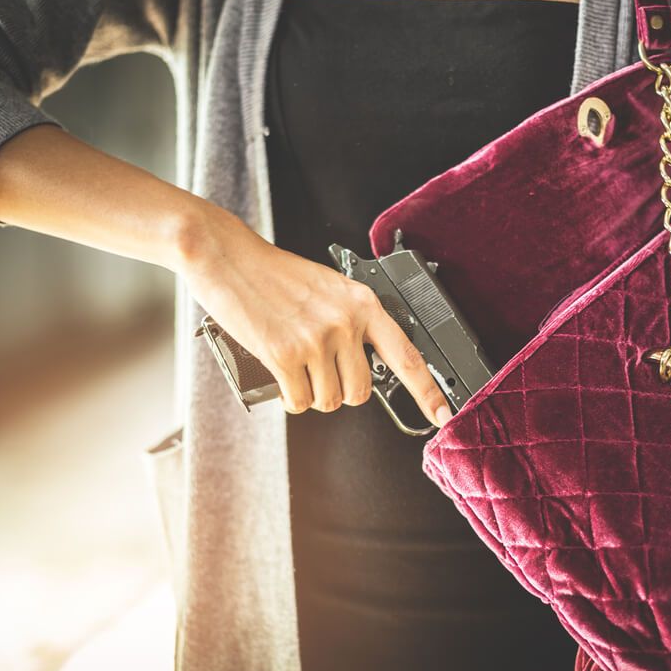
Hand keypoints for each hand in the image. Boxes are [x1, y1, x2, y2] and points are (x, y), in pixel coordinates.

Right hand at [177, 205, 451, 426]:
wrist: (227, 257)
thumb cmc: (273, 273)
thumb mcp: (328, 288)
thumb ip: (351, 320)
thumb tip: (360, 361)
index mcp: (362, 303)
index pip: (406, 355)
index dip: (427, 391)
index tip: (442, 413)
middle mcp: (345, 322)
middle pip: (361, 391)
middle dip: (341, 392)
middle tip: (321, 374)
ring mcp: (316, 340)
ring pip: (328, 400)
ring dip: (312, 395)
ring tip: (297, 370)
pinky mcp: (285, 355)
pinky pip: (299, 401)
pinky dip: (290, 399)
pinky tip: (282, 381)